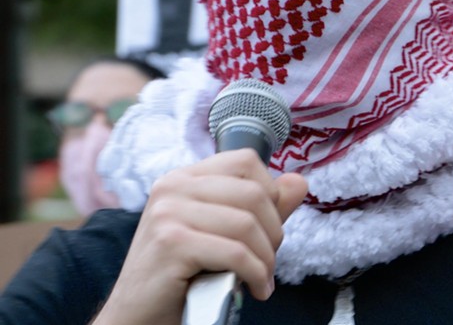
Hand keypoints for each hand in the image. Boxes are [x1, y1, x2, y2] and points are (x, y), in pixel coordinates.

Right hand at [92, 150, 308, 324]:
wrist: (135, 316)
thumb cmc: (181, 275)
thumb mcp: (223, 233)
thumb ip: (262, 207)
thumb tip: (299, 182)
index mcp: (183, 178)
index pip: (246, 161)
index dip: (270, 192)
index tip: (268, 225)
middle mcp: (172, 187)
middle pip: (253, 193)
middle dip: (273, 231)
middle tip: (267, 261)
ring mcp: (168, 213)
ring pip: (247, 225)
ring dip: (266, 258)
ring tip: (262, 278)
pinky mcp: (171, 243)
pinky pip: (235, 253)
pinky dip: (255, 274)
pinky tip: (256, 289)